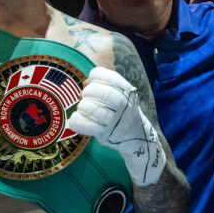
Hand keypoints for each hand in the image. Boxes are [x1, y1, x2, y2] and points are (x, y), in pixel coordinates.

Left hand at [64, 67, 166, 184]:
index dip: (95, 77)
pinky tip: (78, 119)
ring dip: (83, 106)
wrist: (137, 136)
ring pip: (93, 109)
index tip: (92, 82)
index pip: (108, 76)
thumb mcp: (120, 95)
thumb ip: (103, 86)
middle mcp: (124, 105)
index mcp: (127, 91)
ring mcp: (116, 121)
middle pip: (102, 92)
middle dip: (88, 91)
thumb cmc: (122, 111)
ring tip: (83, 108)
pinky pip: (86, 125)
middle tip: (86, 97)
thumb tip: (85, 83)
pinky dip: (77, 120)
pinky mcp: (106, 134)